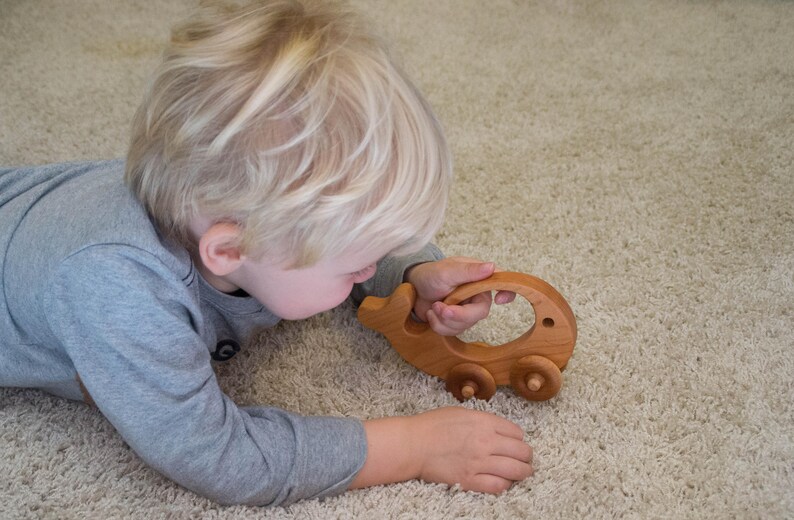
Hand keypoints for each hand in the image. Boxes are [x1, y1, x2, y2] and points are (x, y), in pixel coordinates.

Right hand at [350, 407, 533, 493]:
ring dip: (523, 472)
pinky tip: (503, 482)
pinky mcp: (470, 480)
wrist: (413, 444)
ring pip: (516, 470)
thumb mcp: (460, 412)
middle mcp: (486, 442)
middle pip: (521, 451)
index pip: (516, 432)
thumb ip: (481, 419)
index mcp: (484, 422)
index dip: (519, 439)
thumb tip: (496, 427)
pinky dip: (505, 485)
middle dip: (526, 456)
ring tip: (523, 473)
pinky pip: (498, 486)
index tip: (517, 443)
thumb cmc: (432, 426)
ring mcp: (479, 462)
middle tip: (525, 459)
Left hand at [405, 257, 515, 335]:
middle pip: (479, 313)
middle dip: (458, 314)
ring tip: (433, 306)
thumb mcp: (446, 270)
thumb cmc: (430, 274)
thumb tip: (491, 267)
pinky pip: (452, 331)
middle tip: (440, 308)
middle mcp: (477, 295)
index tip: (500, 300)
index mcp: (479, 278)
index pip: (503, 284)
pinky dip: (438, 325)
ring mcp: (467, 310)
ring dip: (444, 319)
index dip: (508, 293)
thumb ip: (468, 271)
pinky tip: (432, 313)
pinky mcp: (456, 322)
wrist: (413, 288)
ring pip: (465, 325)